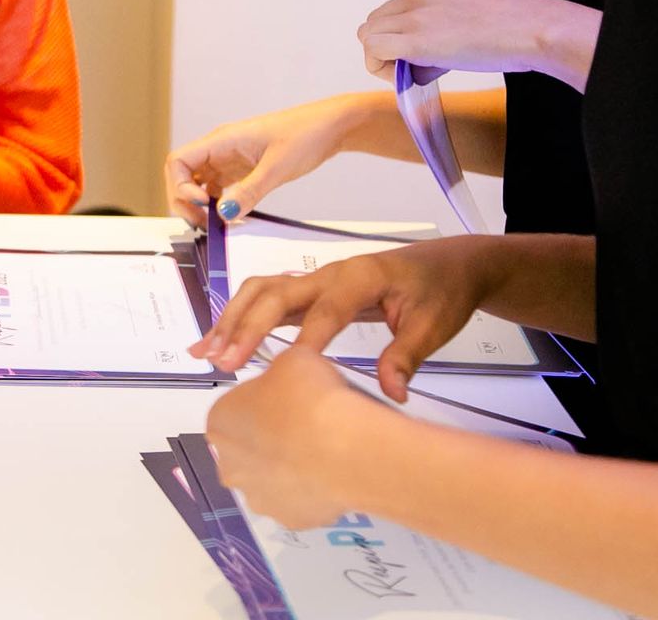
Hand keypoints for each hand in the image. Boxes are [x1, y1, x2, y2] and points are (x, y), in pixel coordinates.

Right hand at [163, 95, 368, 223]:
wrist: (328, 128)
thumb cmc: (304, 135)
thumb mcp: (277, 167)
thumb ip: (249, 191)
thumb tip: (224, 213)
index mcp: (221, 140)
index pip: (178, 161)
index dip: (181, 186)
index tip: (203, 204)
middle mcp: (219, 149)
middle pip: (182, 175)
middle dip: (184, 201)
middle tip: (205, 223)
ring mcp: (228, 159)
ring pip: (197, 184)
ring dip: (199, 206)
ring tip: (215, 224)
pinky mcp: (240, 169)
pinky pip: (217, 188)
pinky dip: (216, 204)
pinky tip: (229, 216)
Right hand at [188, 236, 492, 400]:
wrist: (449, 264)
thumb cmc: (441, 290)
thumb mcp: (434, 325)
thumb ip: (407, 356)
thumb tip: (390, 393)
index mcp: (361, 278)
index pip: (325, 310)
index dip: (305, 340)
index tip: (286, 372)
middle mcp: (330, 274)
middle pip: (275, 293)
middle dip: (246, 327)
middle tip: (224, 361)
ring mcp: (316, 279)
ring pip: (261, 291)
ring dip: (232, 319)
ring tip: (208, 352)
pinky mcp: (310, 290)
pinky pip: (267, 297)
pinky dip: (239, 316)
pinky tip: (220, 340)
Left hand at [204, 345, 389, 528]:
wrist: (344, 446)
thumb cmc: (310, 398)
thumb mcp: (293, 360)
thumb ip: (281, 372)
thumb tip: (290, 380)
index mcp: (220, 424)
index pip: (235, 411)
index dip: (263, 404)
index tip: (287, 401)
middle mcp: (230, 467)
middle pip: (248, 451)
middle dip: (271, 442)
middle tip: (305, 427)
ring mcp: (259, 498)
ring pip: (271, 481)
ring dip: (290, 469)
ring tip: (323, 452)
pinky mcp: (290, 521)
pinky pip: (299, 502)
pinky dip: (312, 491)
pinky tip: (330, 475)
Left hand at [357, 0, 601, 89]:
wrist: (534, 30)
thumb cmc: (513, 27)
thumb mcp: (469, 8)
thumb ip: (438, 22)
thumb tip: (412, 58)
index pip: (395, 7)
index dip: (400, 33)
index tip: (419, 51)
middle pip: (377, 21)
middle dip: (388, 44)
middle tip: (410, 66)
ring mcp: (415, 11)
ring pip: (369, 34)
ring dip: (382, 56)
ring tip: (410, 71)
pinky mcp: (416, 37)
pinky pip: (374, 49)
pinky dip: (379, 66)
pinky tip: (403, 76)